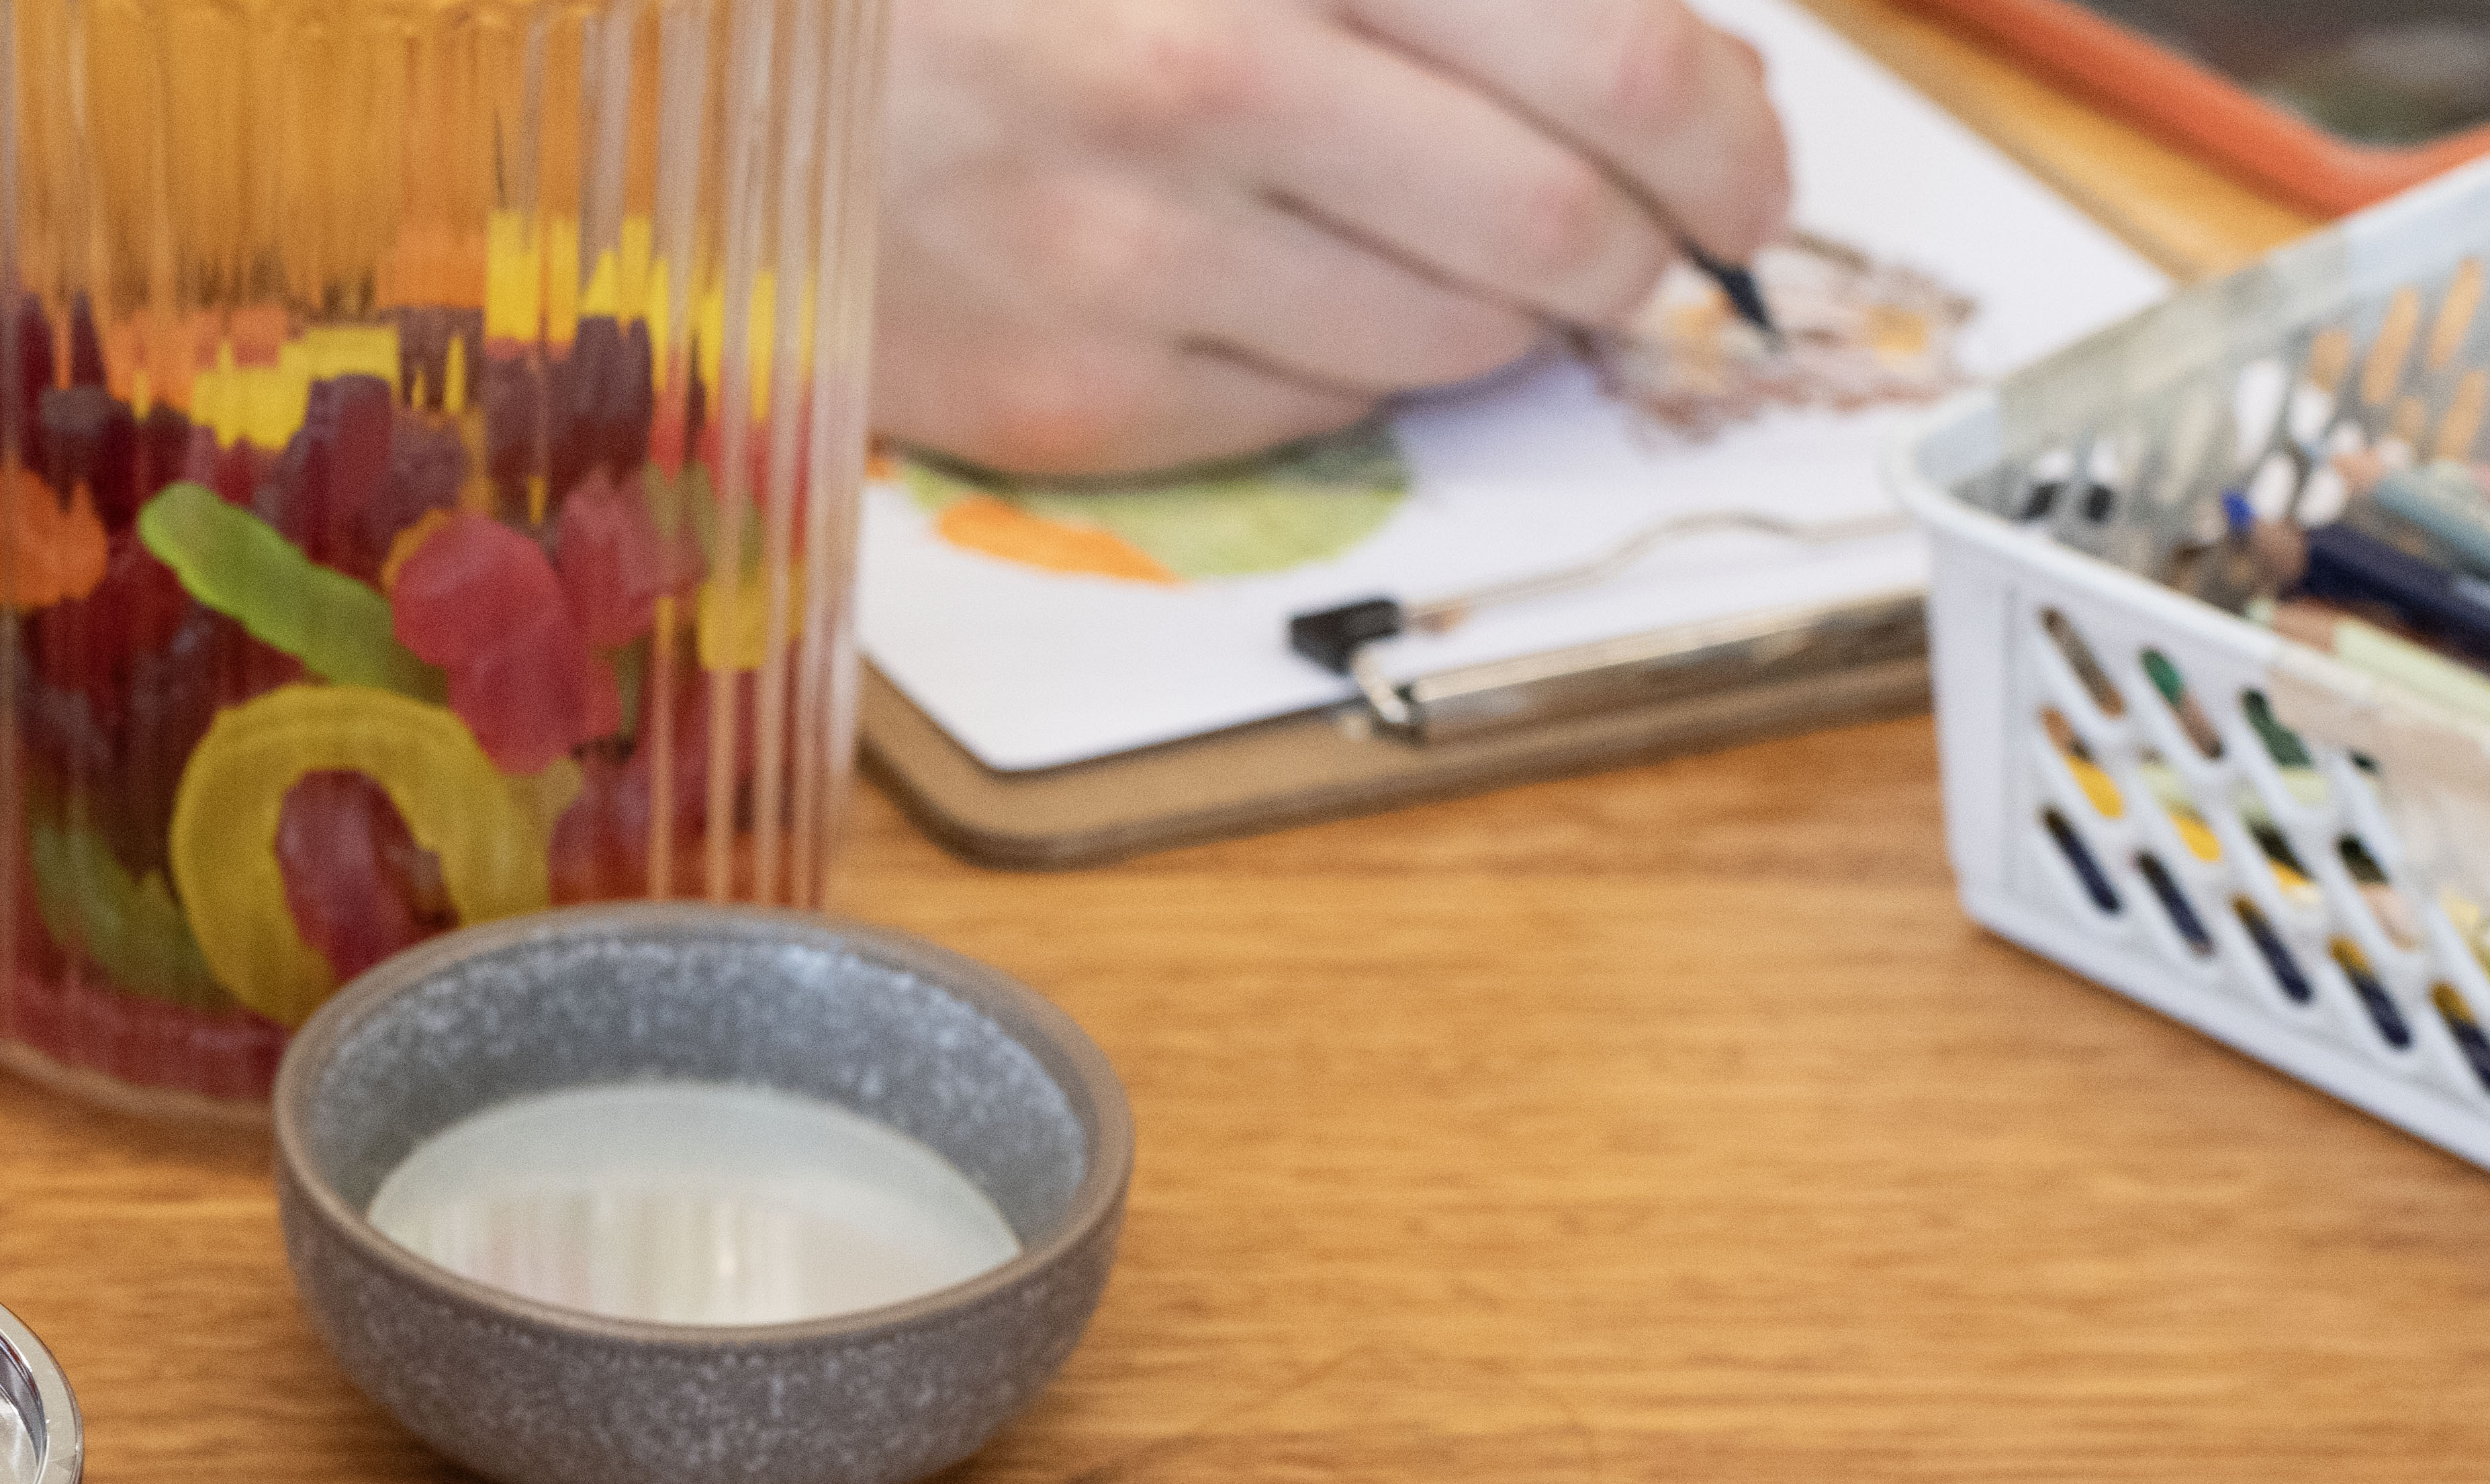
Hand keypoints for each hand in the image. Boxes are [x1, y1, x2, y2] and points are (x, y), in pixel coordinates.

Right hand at [871, 0, 1794, 479]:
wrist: (740, 66)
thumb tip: (1687, 71)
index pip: (1619, 59)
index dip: (1729, 131)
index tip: (1750, 159)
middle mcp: (1204, 88)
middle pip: (1563, 231)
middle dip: (1648, 243)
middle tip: (1653, 231)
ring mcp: (1125, 264)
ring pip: (1456, 343)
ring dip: (1506, 308)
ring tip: (1459, 240)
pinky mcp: (1069, 402)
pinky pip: (1315, 417)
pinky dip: (1355, 360)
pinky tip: (1298, 279)